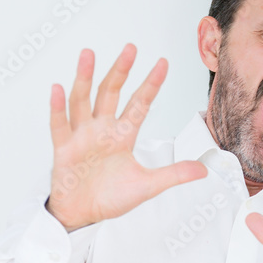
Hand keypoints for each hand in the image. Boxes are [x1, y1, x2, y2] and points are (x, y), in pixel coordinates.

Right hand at [47, 44, 207, 231]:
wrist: (83, 215)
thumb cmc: (111, 198)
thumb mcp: (148, 186)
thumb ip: (173, 175)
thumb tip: (204, 171)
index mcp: (123, 136)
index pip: (139, 104)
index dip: (151, 84)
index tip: (163, 62)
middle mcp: (102, 130)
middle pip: (111, 93)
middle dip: (121, 71)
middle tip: (131, 48)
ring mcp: (81, 136)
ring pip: (83, 101)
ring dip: (85, 78)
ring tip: (89, 54)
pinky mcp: (63, 149)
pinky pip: (59, 125)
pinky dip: (57, 107)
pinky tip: (58, 88)